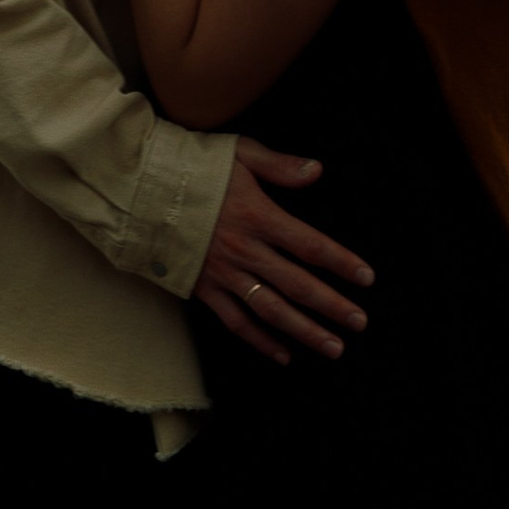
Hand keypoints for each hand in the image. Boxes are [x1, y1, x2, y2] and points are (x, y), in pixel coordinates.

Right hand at [191, 139, 372, 364]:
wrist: (141, 191)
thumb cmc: (193, 167)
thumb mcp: (239, 153)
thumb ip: (279, 166)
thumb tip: (317, 170)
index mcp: (257, 215)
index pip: (309, 244)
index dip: (341, 262)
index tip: (366, 278)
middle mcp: (245, 250)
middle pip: (297, 284)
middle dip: (331, 306)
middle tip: (360, 323)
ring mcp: (223, 274)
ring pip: (271, 310)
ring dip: (304, 331)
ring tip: (333, 348)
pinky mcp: (204, 290)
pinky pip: (236, 322)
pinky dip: (260, 342)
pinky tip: (283, 355)